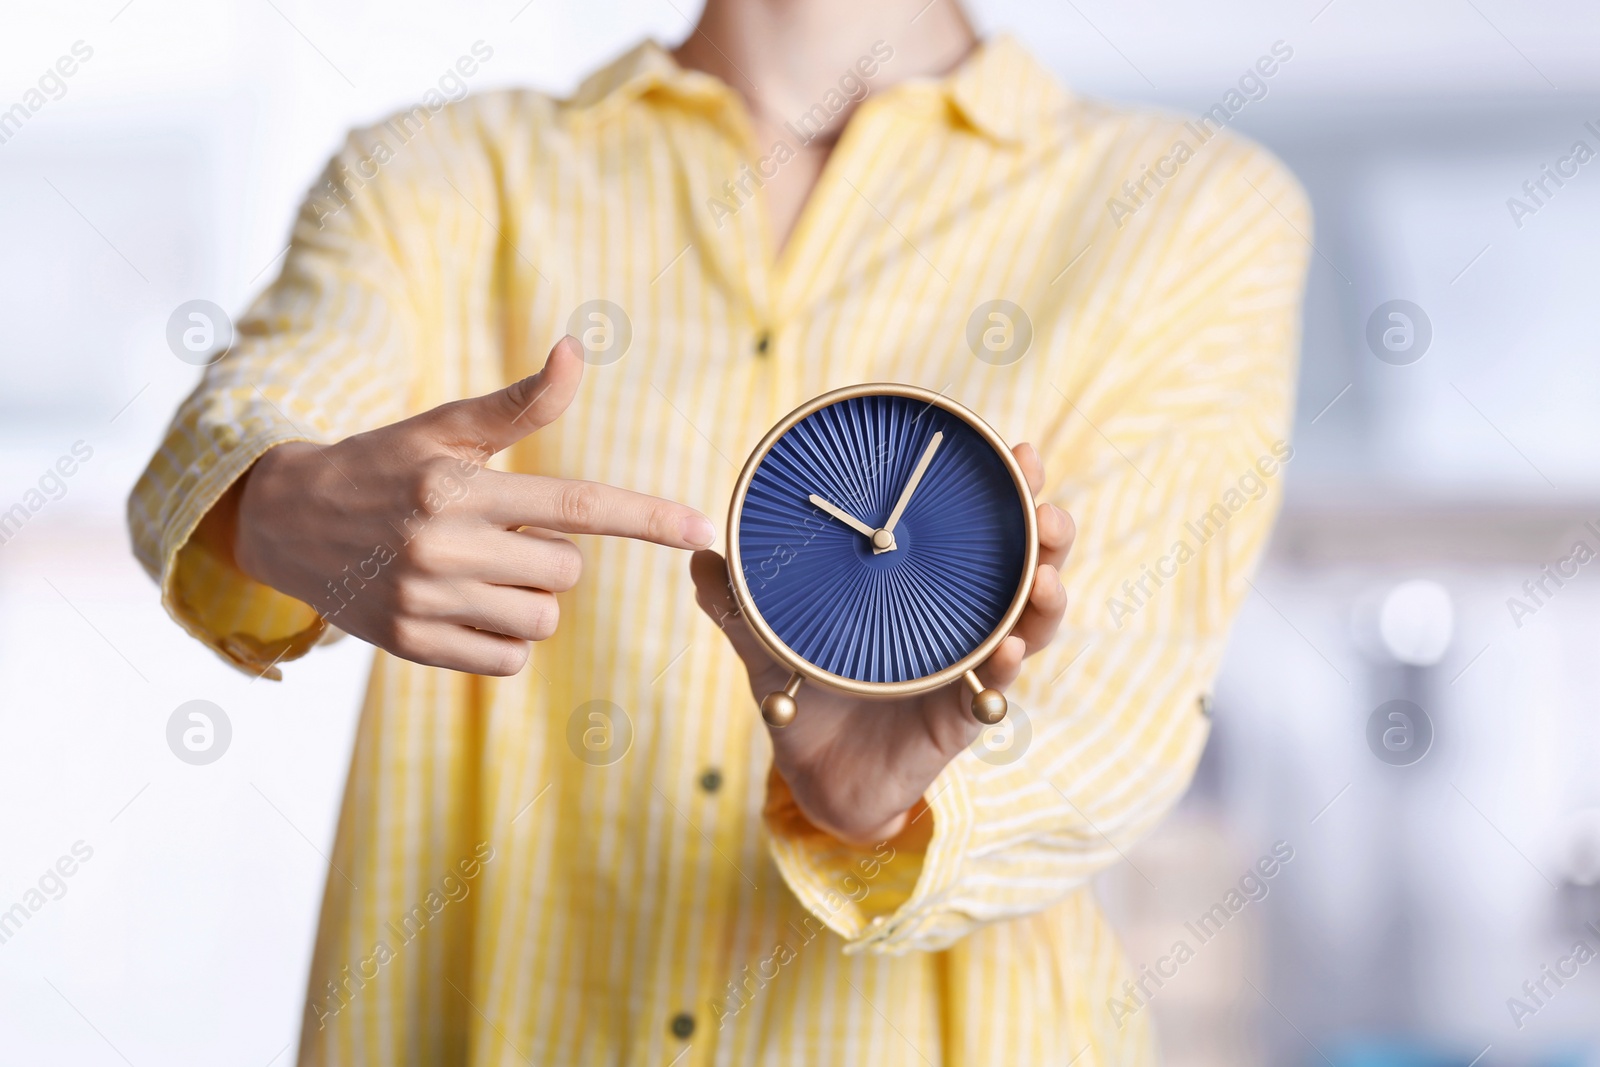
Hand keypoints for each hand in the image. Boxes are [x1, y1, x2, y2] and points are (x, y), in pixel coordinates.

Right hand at [215, 335, 714, 674]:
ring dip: (525, 600)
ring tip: (474, 571)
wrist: (287, 522)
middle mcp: (442, 544)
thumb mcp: (444, 429)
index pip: (575, 502)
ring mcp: (424, 600)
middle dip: (546, 555)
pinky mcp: (411, 645)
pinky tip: (462, 608)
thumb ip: (520, 404)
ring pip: (540, 619)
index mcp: (459, 486)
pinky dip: (501, 641)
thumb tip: (577, 349)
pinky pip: (508, 661)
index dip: (645, 516)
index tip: (701, 529)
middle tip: (492, 534)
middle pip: (565, 570)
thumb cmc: (384, 467)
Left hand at [690, 444, 1074, 844]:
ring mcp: (971, 665)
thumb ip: (736, 600)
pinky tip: (1008, 647)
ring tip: (1047, 574)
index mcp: (927, 586)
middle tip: (1046, 503)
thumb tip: (699, 554)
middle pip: (1028, 564)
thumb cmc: (807, 693)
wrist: (815, 776)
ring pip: (1032, 623)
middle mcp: (964, 618)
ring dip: (1048, 594)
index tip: (1018, 451)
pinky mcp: (963, 714)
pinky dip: (1006, 665)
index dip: (1008, 489)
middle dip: (1048, 530)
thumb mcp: (768, 639)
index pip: (980, 526)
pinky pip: (996, 687)